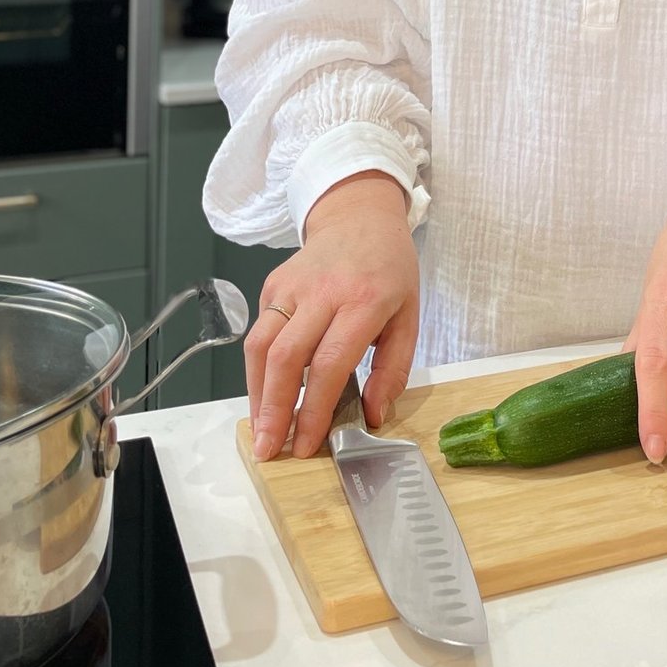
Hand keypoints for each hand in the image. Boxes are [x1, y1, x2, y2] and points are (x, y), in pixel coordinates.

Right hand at [244, 171, 419, 460]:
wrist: (360, 217)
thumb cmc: (390, 270)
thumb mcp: (409, 317)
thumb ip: (393, 369)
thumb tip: (373, 416)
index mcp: (363, 301)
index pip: (329, 363)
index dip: (312, 409)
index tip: (306, 444)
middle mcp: (322, 292)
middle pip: (285, 357)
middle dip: (273, 410)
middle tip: (269, 449)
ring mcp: (291, 286)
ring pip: (259, 346)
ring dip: (256, 394)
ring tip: (262, 429)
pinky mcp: (272, 285)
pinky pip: (259, 333)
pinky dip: (258, 369)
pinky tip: (267, 393)